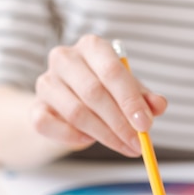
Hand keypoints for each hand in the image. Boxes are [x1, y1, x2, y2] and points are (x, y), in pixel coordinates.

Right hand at [32, 35, 166, 154]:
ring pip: (76, 112)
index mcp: (92, 47)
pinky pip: (50, 125)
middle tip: (137, 144)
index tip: (145, 125)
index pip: (112, 71)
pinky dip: (72, 137)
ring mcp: (46, 82)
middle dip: (119, 124)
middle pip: (93, 93)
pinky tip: (88, 140)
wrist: (69, 105)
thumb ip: (145, 98)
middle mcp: (65, 58)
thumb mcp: (130, 92)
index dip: (130, 100)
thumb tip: (158, 106)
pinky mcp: (35, 107)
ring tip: (124, 147)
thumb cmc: (106, 94)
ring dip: (104, 135)